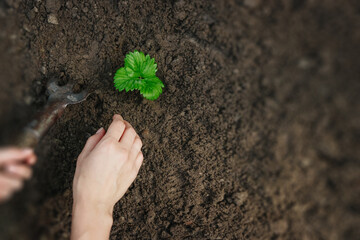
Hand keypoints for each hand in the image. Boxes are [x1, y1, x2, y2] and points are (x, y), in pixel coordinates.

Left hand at [0, 148, 35, 201]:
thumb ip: (12, 154)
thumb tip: (30, 151)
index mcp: (11, 162)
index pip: (28, 160)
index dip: (31, 159)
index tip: (30, 159)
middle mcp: (11, 174)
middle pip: (27, 174)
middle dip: (20, 170)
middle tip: (9, 167)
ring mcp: (7, 186)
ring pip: (17, 185)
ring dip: (4, 181)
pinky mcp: (1, 196)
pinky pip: (6, 194)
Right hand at [71, 114, 142, 239]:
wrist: (95, 201)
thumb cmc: (86, 181)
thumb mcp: (83, 156)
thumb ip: (94, 140)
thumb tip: (102, 131)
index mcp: (108, 145)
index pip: (118, 124)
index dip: (117, 118)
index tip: (116, 117)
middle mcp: (122, 151)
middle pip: (130, 130)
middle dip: (126, 125)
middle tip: (121, 125)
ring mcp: (130, 161)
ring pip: (138, 141)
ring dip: (133, 135)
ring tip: (127, 135)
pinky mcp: (134, 170)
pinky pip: (140, 154)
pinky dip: (136, 148)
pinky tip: (130, 149)